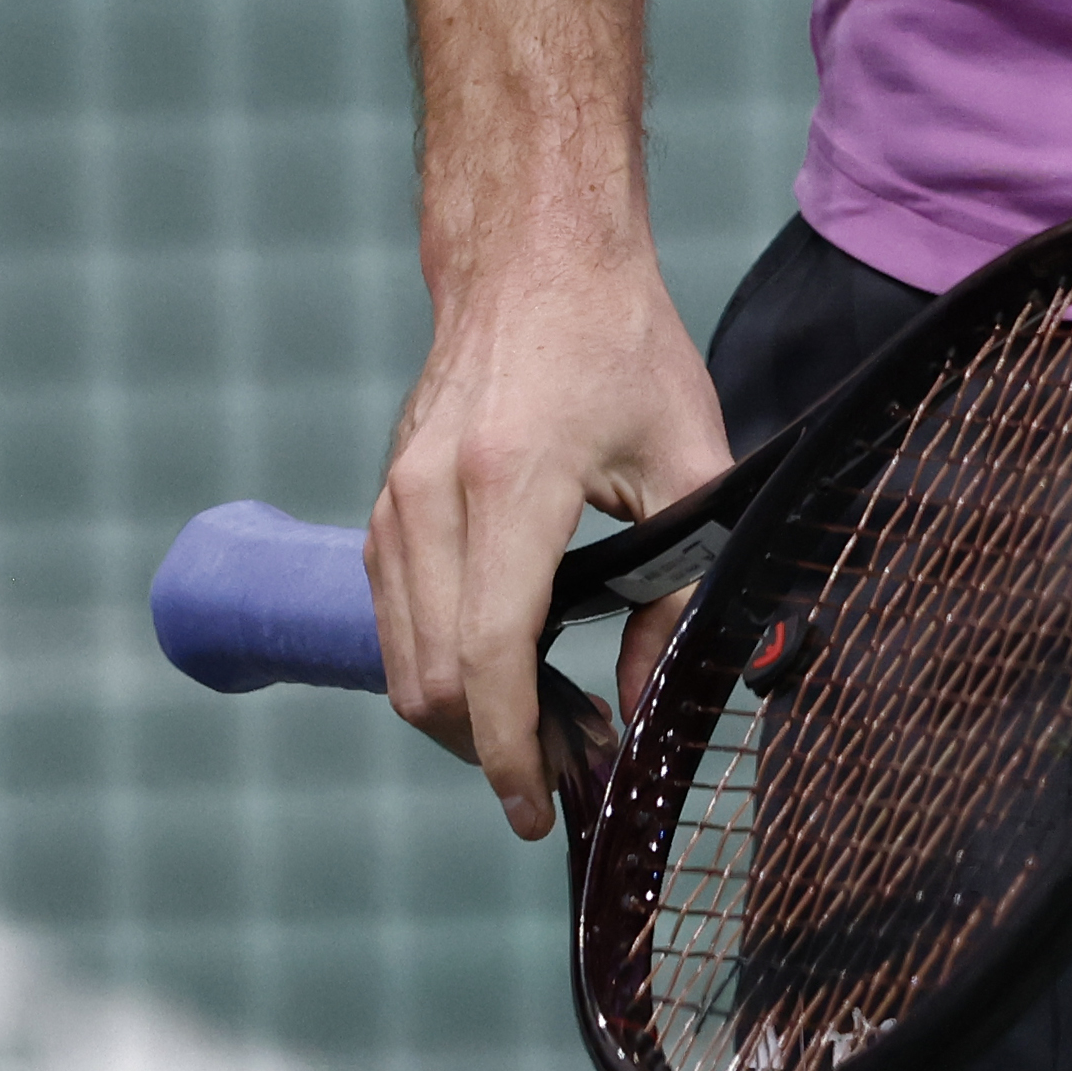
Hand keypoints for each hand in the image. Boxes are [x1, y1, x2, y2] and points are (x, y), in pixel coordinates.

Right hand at [369, 229, 728, 841]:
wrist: (533, 256)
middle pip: (432, 682)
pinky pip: (395, 621)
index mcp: (509, 485)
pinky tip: (511, 679)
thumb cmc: (622, 344)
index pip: (489, 658)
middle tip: (569, 780)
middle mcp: (429, 499)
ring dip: (465, 721)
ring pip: (401, 662)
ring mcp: (394, 503)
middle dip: (492, 753)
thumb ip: (680, 584)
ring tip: (550, 740)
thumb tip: (645, 698)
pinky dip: (441, 670)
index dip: (511, 753)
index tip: (539, 814)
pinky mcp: (383, 505)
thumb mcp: (688, 458)